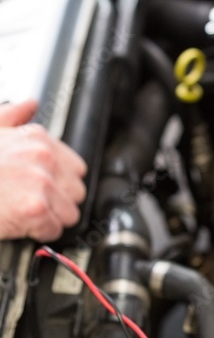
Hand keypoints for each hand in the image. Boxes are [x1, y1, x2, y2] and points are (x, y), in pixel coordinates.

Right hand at [0, 101, 86, 240]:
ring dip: (49, 219)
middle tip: (31, 203)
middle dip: (58, 202)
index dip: (60, 182)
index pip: (75, 168)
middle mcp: (45, 158)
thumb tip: (29, 105)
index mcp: (37, 139)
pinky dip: (38, 233)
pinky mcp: (36, 209)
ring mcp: (42, 183)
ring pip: (69, 214)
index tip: (46, 188)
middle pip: (76, 192)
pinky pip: (54, 230)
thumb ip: (12, 116)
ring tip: (24, 213)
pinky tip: (20, 223)